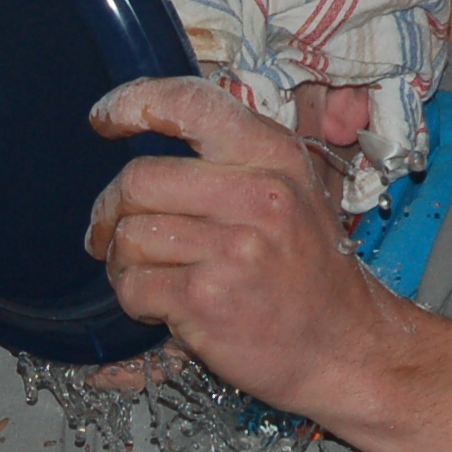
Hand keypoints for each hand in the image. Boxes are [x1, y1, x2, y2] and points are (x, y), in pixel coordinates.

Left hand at [85, 76, 405, 417]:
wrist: (346, 348)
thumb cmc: (309, 272)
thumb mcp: (292, 191)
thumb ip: (234, 155)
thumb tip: (156, 120)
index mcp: (274, 156)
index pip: (190, 104)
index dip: (133, 102)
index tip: (105, 119)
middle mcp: (257, 195)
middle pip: (139, 180)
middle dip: (111, 210)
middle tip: (111, 231)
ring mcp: (233, 249)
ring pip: (130, 236)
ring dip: (122, 260)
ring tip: (147, 275)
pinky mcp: (207, 299)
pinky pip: (133, 286)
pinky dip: (133, 298)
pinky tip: (160, 305)